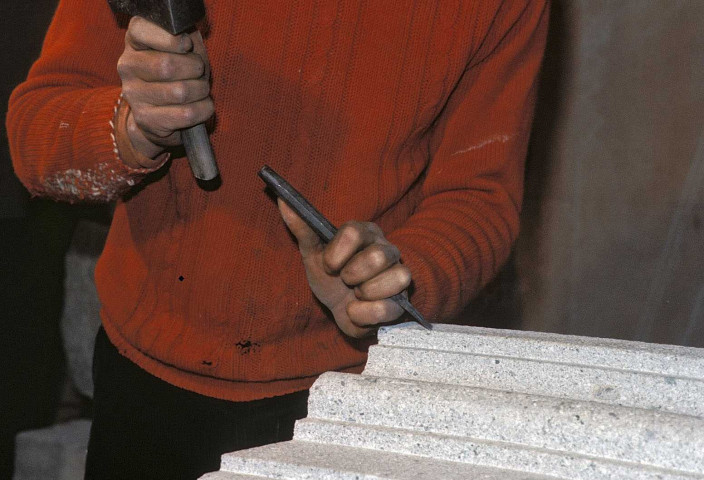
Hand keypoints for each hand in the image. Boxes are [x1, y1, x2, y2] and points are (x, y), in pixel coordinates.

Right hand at [117, 17, 212, 164]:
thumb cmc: (179, 76)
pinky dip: (204, 109)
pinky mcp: (146, 119)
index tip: (186, 46)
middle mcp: (127, 66)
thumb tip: (186, 39)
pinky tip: (201, 107)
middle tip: (199, 73)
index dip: (172, 39)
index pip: (142, 30)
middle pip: (167, 65)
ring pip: (180, 92)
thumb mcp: (184, 50)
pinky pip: (186, 114)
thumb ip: (186, 38)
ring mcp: (134, 94)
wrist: (164, 116)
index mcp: (134, 42)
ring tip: (200, 90)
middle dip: (195, 69)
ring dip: (202, 91)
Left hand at [278, 199, 411, 337]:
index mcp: (365, 232)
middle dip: (352, 275)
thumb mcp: (313, 254)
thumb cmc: (331, 277)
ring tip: (356, 294)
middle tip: (345, 281)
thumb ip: (302, 228)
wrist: (344, 310)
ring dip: (364, 294)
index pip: (354, 232)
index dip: (337, 254)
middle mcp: (387, 249)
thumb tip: (282, 199)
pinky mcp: (403, 301)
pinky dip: (365, 314)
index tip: (329, 266)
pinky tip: (359, 309)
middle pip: (378, 257)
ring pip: (394, 278)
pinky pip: (388, 308)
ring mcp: (399, 274)